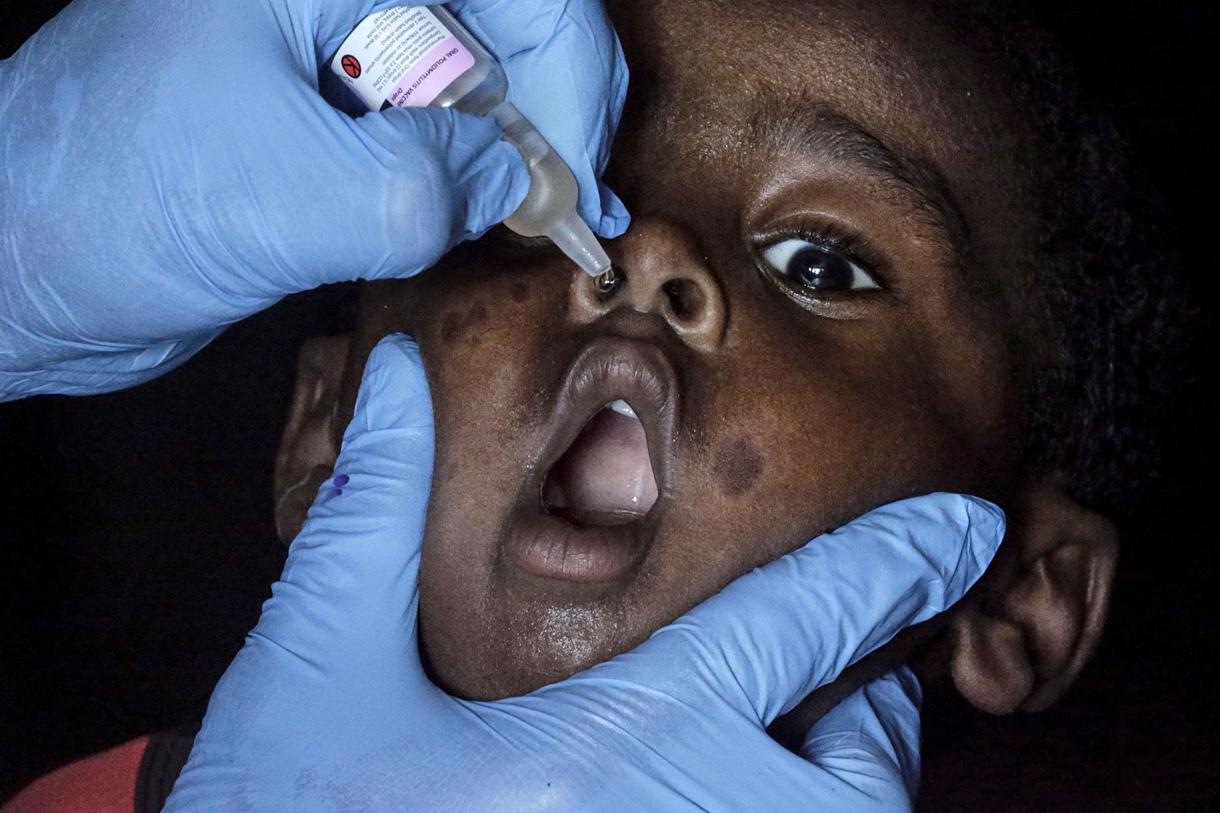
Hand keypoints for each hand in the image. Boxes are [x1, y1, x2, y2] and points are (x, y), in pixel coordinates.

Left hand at [0, 0, 627, 398]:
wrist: (19, 263)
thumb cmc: (107, 202)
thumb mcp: (286, 200)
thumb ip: (426, 185)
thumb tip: (519, 180)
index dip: (566, 65)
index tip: (573, 170)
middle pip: (501, 23)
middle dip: (554, 110)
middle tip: (574, 208)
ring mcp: (328, 48)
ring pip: (474, 80)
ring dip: (521, 150)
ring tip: (550, 222)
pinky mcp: (327, 113)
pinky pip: (433, 128)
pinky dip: (476, 176)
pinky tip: (496, 219)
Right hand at [166, 333, 1003, 810]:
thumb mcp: (312, 668)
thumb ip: (372, 516)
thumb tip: (392, 376)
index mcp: (608, 745)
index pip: (794, 627)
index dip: (890, 565)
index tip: (960, 527)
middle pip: (861, 766)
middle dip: (871, 703)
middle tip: (846, 669)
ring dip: (843, 776)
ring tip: (800, 736)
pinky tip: (723, 791)